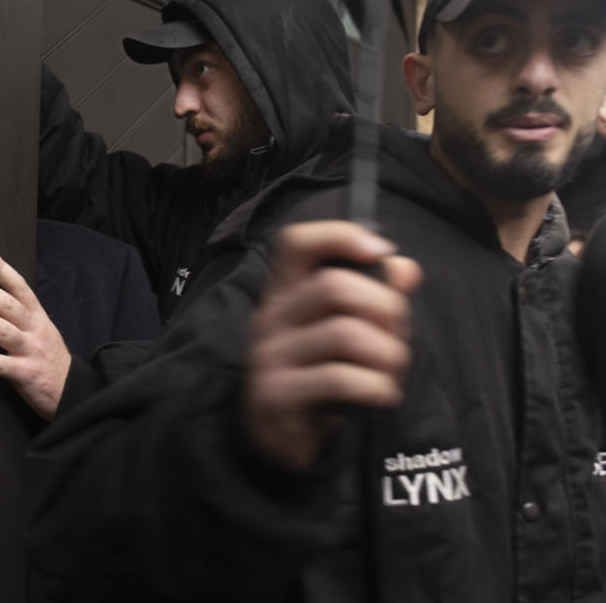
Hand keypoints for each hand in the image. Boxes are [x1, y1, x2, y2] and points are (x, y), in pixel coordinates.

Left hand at [0, 247, 70, 420]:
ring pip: (1, 330)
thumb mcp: (43, 332)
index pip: (20, 288)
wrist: (75, 392)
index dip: (2, 269)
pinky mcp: (25, 374)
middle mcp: (35, 331)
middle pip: (7, 305)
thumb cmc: (52, 361)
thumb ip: (23, 318)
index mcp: (38, 319)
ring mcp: (31, 352)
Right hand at [245, 221, 422, 465]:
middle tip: (397, 337)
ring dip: (388, 355)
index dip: (339, 236)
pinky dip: (376, 387)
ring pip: (345, 334)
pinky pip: (340, 379)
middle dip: (387, 309)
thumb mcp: (343, 331)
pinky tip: (381, 395)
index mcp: (284, 293)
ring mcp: (269, 356)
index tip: (378, 251)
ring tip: (391, 373)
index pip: (296, 243)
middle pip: (334, 286)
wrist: (278, 437)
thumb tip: (405, 267)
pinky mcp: (276, 395)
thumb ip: (375, 296)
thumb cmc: (317, 374)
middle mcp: (270, 317)